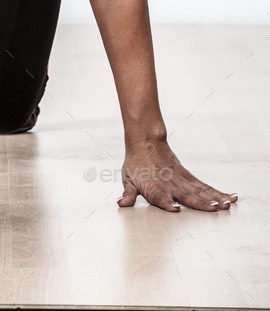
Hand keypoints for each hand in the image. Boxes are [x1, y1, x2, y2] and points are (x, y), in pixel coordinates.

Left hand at [117, 137, 237, 211]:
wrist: (145, 140)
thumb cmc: (135, 164)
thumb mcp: (128, 178)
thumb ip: (128, 193)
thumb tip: (121, 204)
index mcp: (153, 186)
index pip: (159, 196)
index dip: (166, 203)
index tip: (175, 209)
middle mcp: (169, 183)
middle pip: (185, 194)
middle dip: (200, 202)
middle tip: (214, 209)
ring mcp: (180, 179)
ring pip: (199, 190)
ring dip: (213, 198)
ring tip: (226, 205)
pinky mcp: (187, 175)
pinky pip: (203, 185)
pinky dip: (216, 191)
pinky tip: (229, 197)